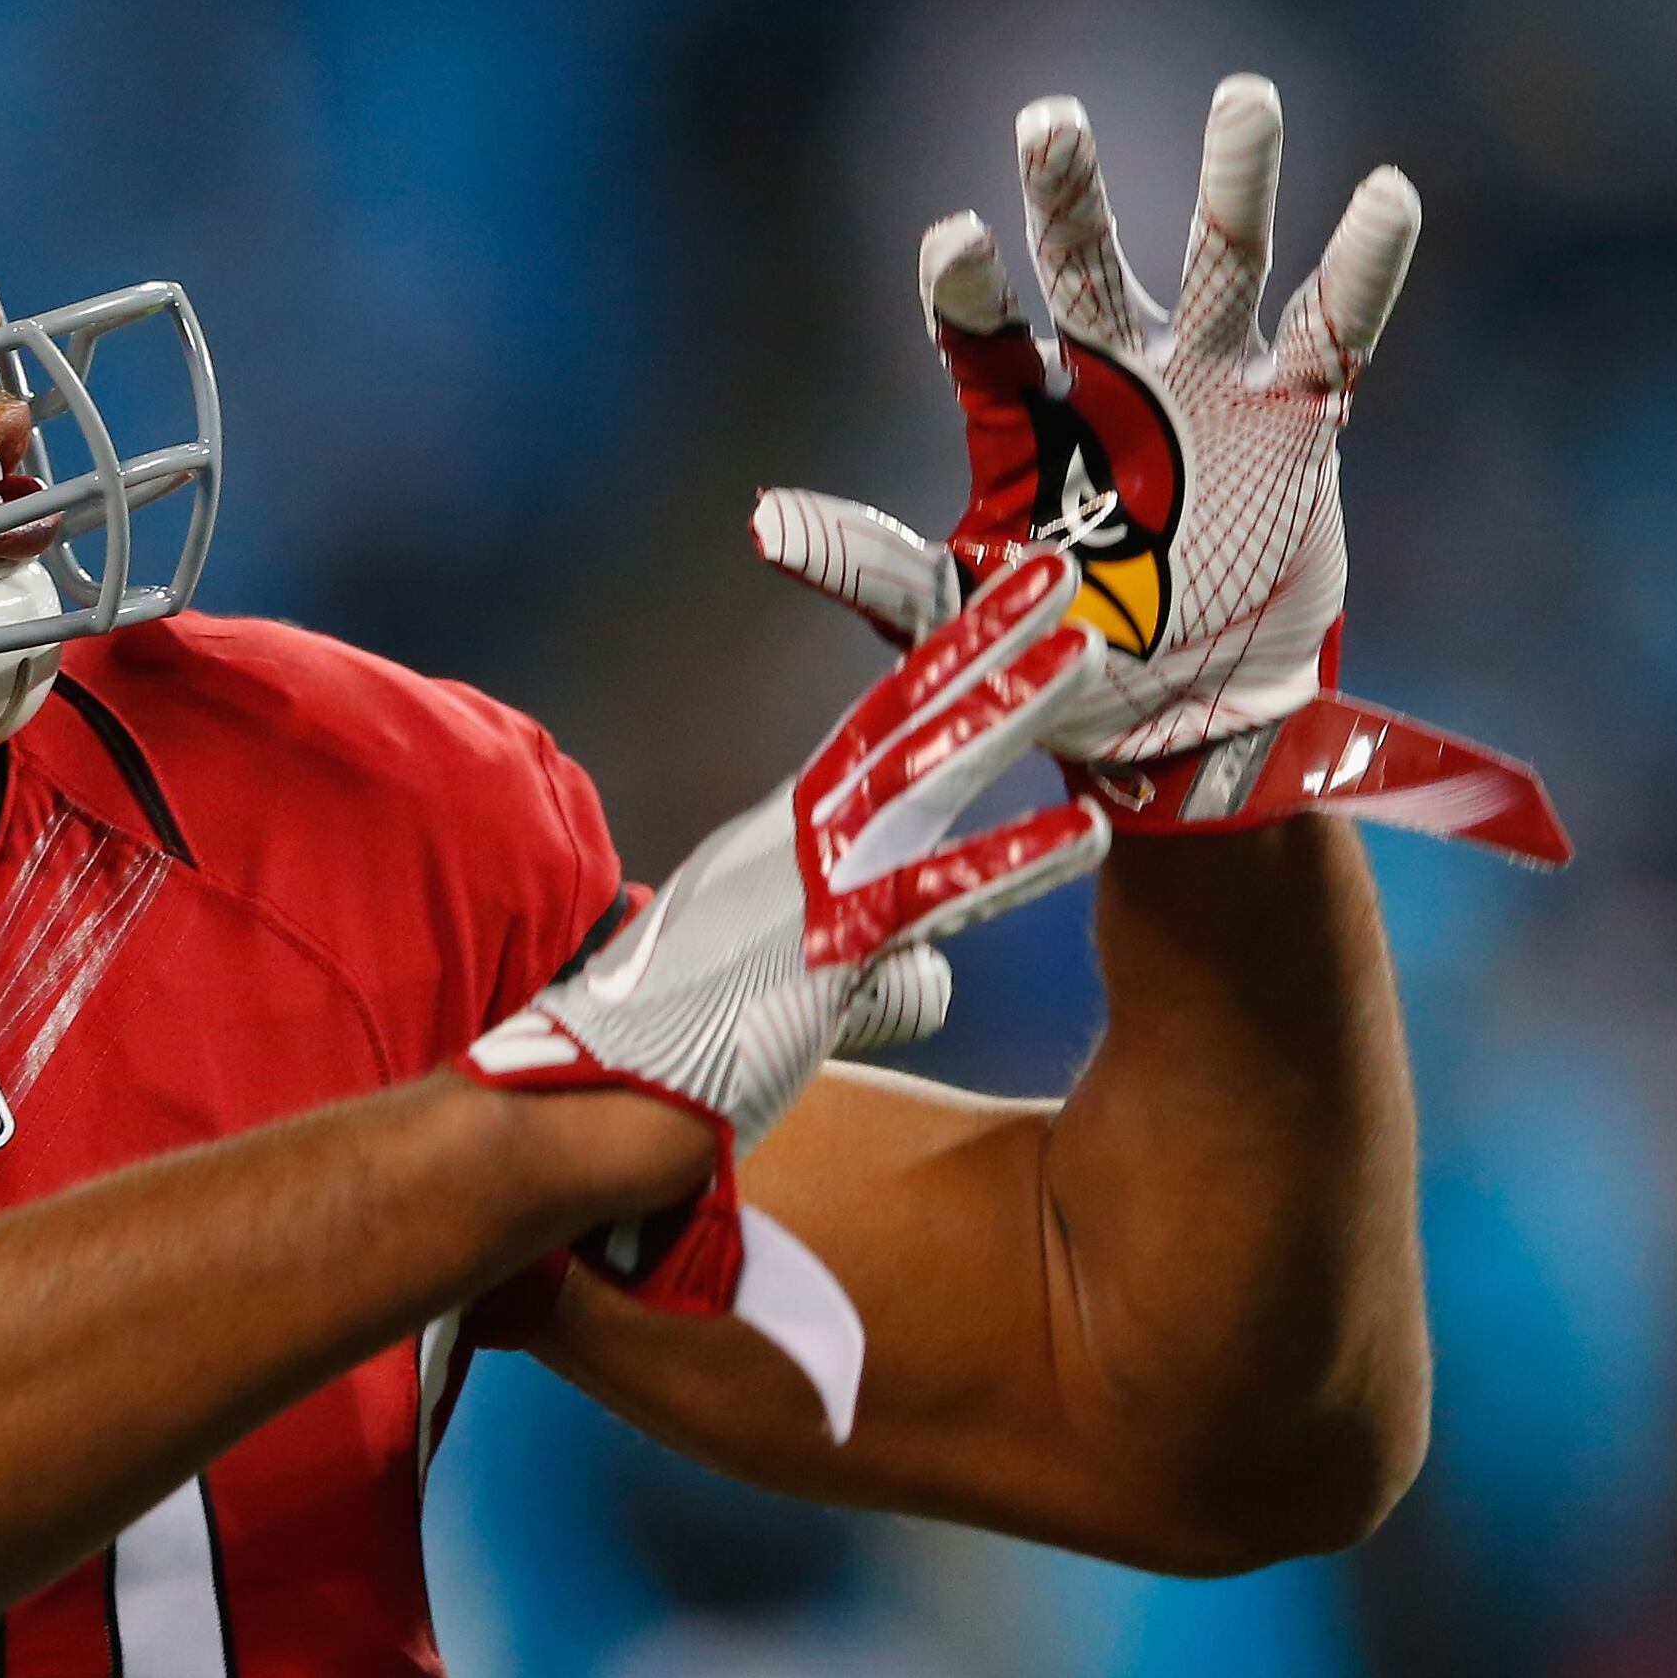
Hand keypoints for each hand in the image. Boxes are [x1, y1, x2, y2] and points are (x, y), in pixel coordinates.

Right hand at [463, 547, 1108, 1159]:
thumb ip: (863, 968)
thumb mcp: (775, 989)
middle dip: (978, 639)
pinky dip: (1014, 859)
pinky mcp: (822, 950)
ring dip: (1004, 709)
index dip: (935, 666)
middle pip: (897, 718)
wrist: (588, 1104)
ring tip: (1086, 654)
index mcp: (772, 842)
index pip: (869, 733)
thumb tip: (926, 977)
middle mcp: (786, 840)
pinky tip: (1089, 830)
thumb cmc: (663, 1060)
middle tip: (1053, 573)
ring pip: (920, 775)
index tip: (993, 608)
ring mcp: (803, 886)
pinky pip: (935, 893)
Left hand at [749, 77, 1565, 862]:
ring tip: (1243, 97)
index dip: (969, 287)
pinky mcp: (1299, 418)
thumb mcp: (951, 619)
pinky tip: (1388, 194)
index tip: (955, 240)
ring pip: (1222, 262)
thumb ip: (869, 565)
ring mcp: (1210, 388)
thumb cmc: (1051, 665)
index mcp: (1025, 422)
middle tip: (1050, 119)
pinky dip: (1365, 264)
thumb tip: (761, 522)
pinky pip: (1338, 329)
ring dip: (1233, 183)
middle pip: (1088, 265)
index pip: (983, 337)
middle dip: (1071, 195)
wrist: (1178, 729)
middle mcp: (1113, 380)